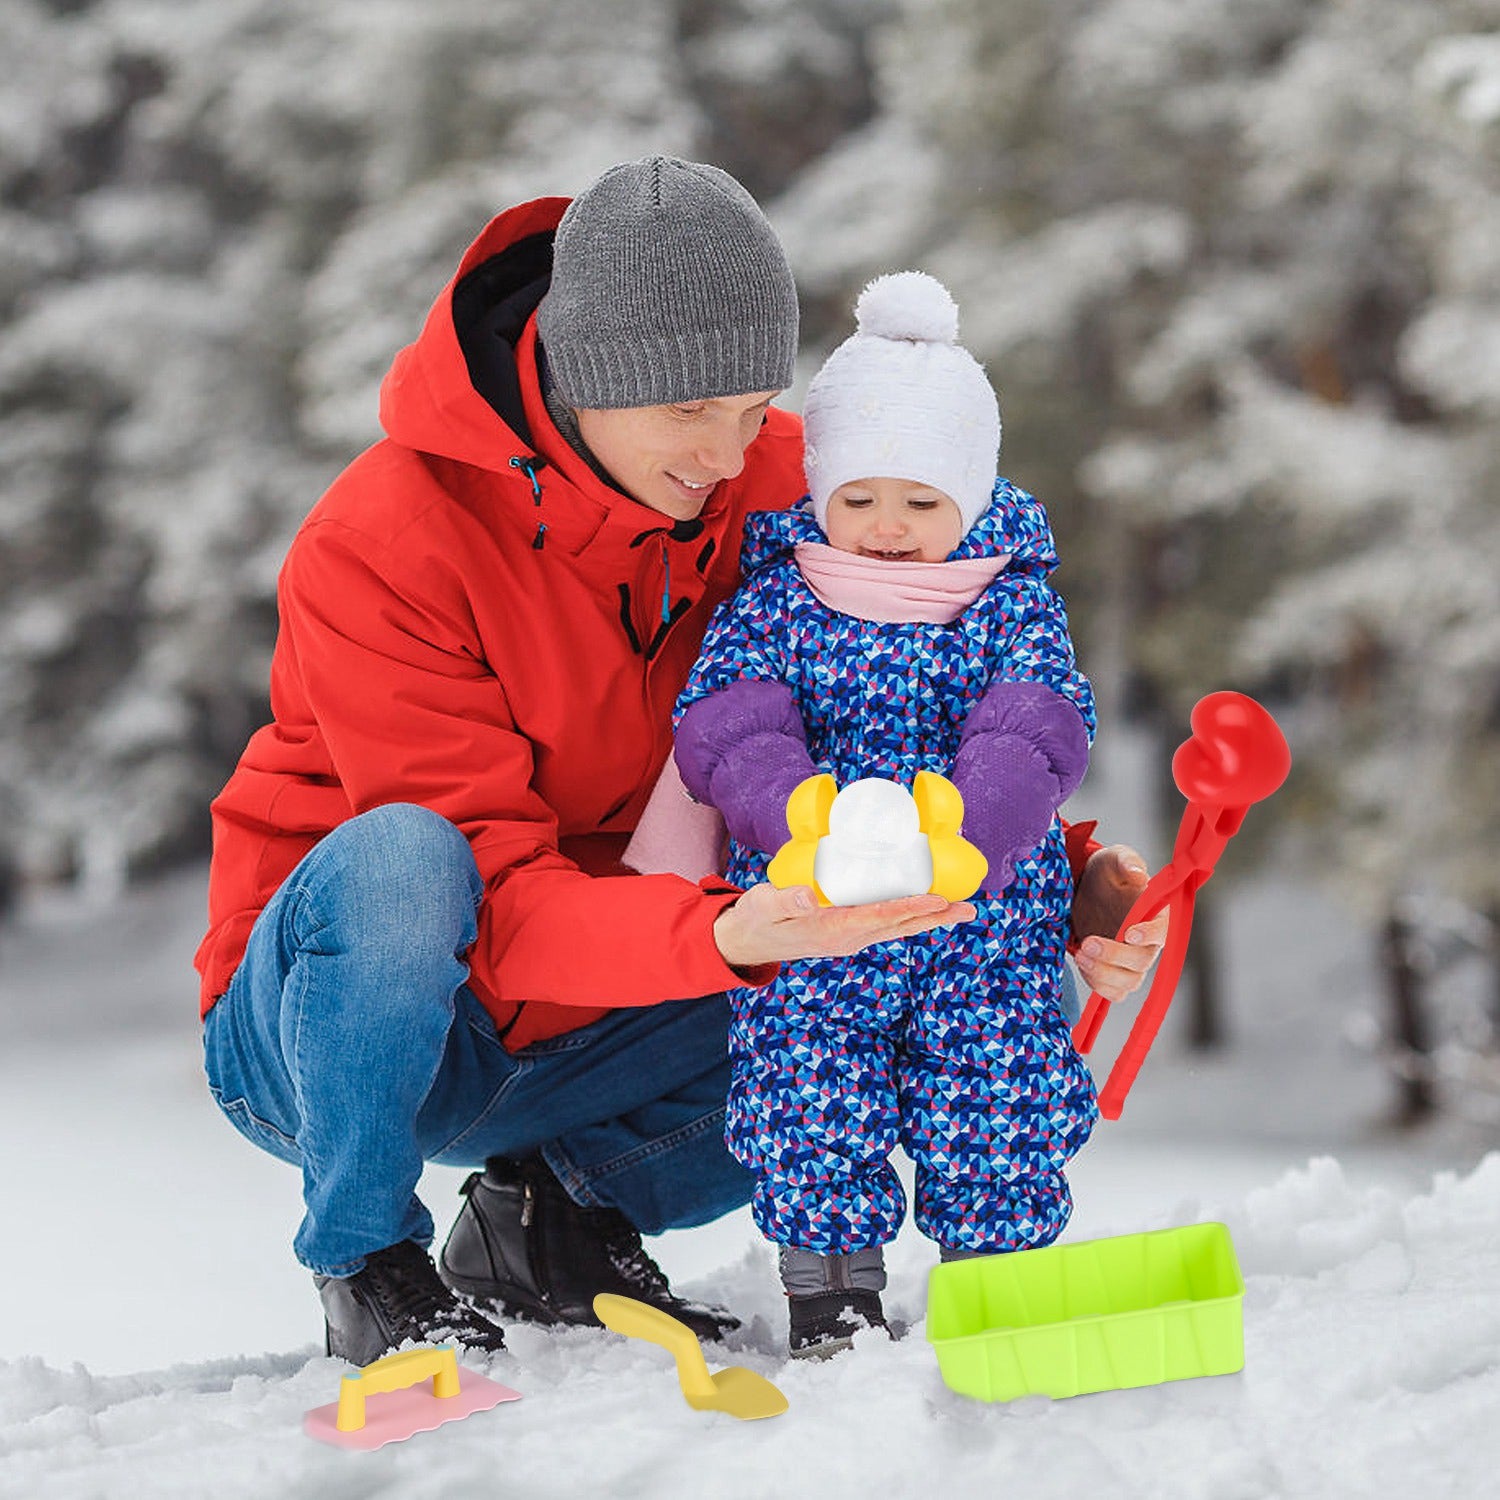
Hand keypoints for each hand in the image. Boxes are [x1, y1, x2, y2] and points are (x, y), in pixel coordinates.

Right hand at [713, 881, 975, 969]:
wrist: (749, 943)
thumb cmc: (756, 919)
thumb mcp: (763, 906)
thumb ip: (785, 900)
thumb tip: (809, 897)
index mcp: (832, 929)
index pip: (879, 916)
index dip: (909, 907)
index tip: (937, 900)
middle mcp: (849, 938)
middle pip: (900, 926)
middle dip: (935, 917)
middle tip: (969, 909)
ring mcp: (851, 938)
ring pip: (898, 927)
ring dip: (930, 918)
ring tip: (960, 909)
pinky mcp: (849, 933)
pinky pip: (887, 924)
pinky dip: (910, 915)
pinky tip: (923, 908)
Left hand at [1071, 844, 1167, 1003]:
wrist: (1085, 893)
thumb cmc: (1106, 874)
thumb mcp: (1112, 860)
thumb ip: (1127, 863)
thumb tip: (1138, 875)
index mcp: (1157, 915)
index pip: (1164, 931)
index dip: (1151, 935)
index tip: (1130, 933)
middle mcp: (1149, 943)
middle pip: (1142, 961)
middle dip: (1114, 955)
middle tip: (1088, 943)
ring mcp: (1132, 962)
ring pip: (1128, 982)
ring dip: (1103, 973)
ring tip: (1080, 954)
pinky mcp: (1114, 974)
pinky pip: (1113, 992)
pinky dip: (1097, 984)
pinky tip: (1081, 963)